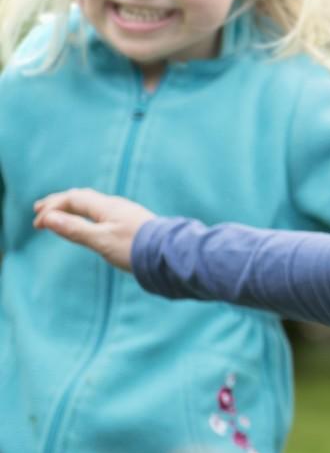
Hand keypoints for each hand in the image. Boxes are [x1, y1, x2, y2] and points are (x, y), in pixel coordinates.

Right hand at [33, 189, 153, 272]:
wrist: (169, 254)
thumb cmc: (135, 247)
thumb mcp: (100, 240)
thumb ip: (75, 229)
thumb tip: (48, 218)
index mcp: (106, 207)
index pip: (73, 199)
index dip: (52, 208)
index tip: (37, 223)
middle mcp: (115, 205)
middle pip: (82, 198)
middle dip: (59, 203)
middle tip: (40, 209)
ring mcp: (125, 213)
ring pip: (93, 205)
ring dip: (73, 208)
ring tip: (60, 214)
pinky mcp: (132, 223)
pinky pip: (103, 212)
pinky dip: (87, 215)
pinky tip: (90, 222)